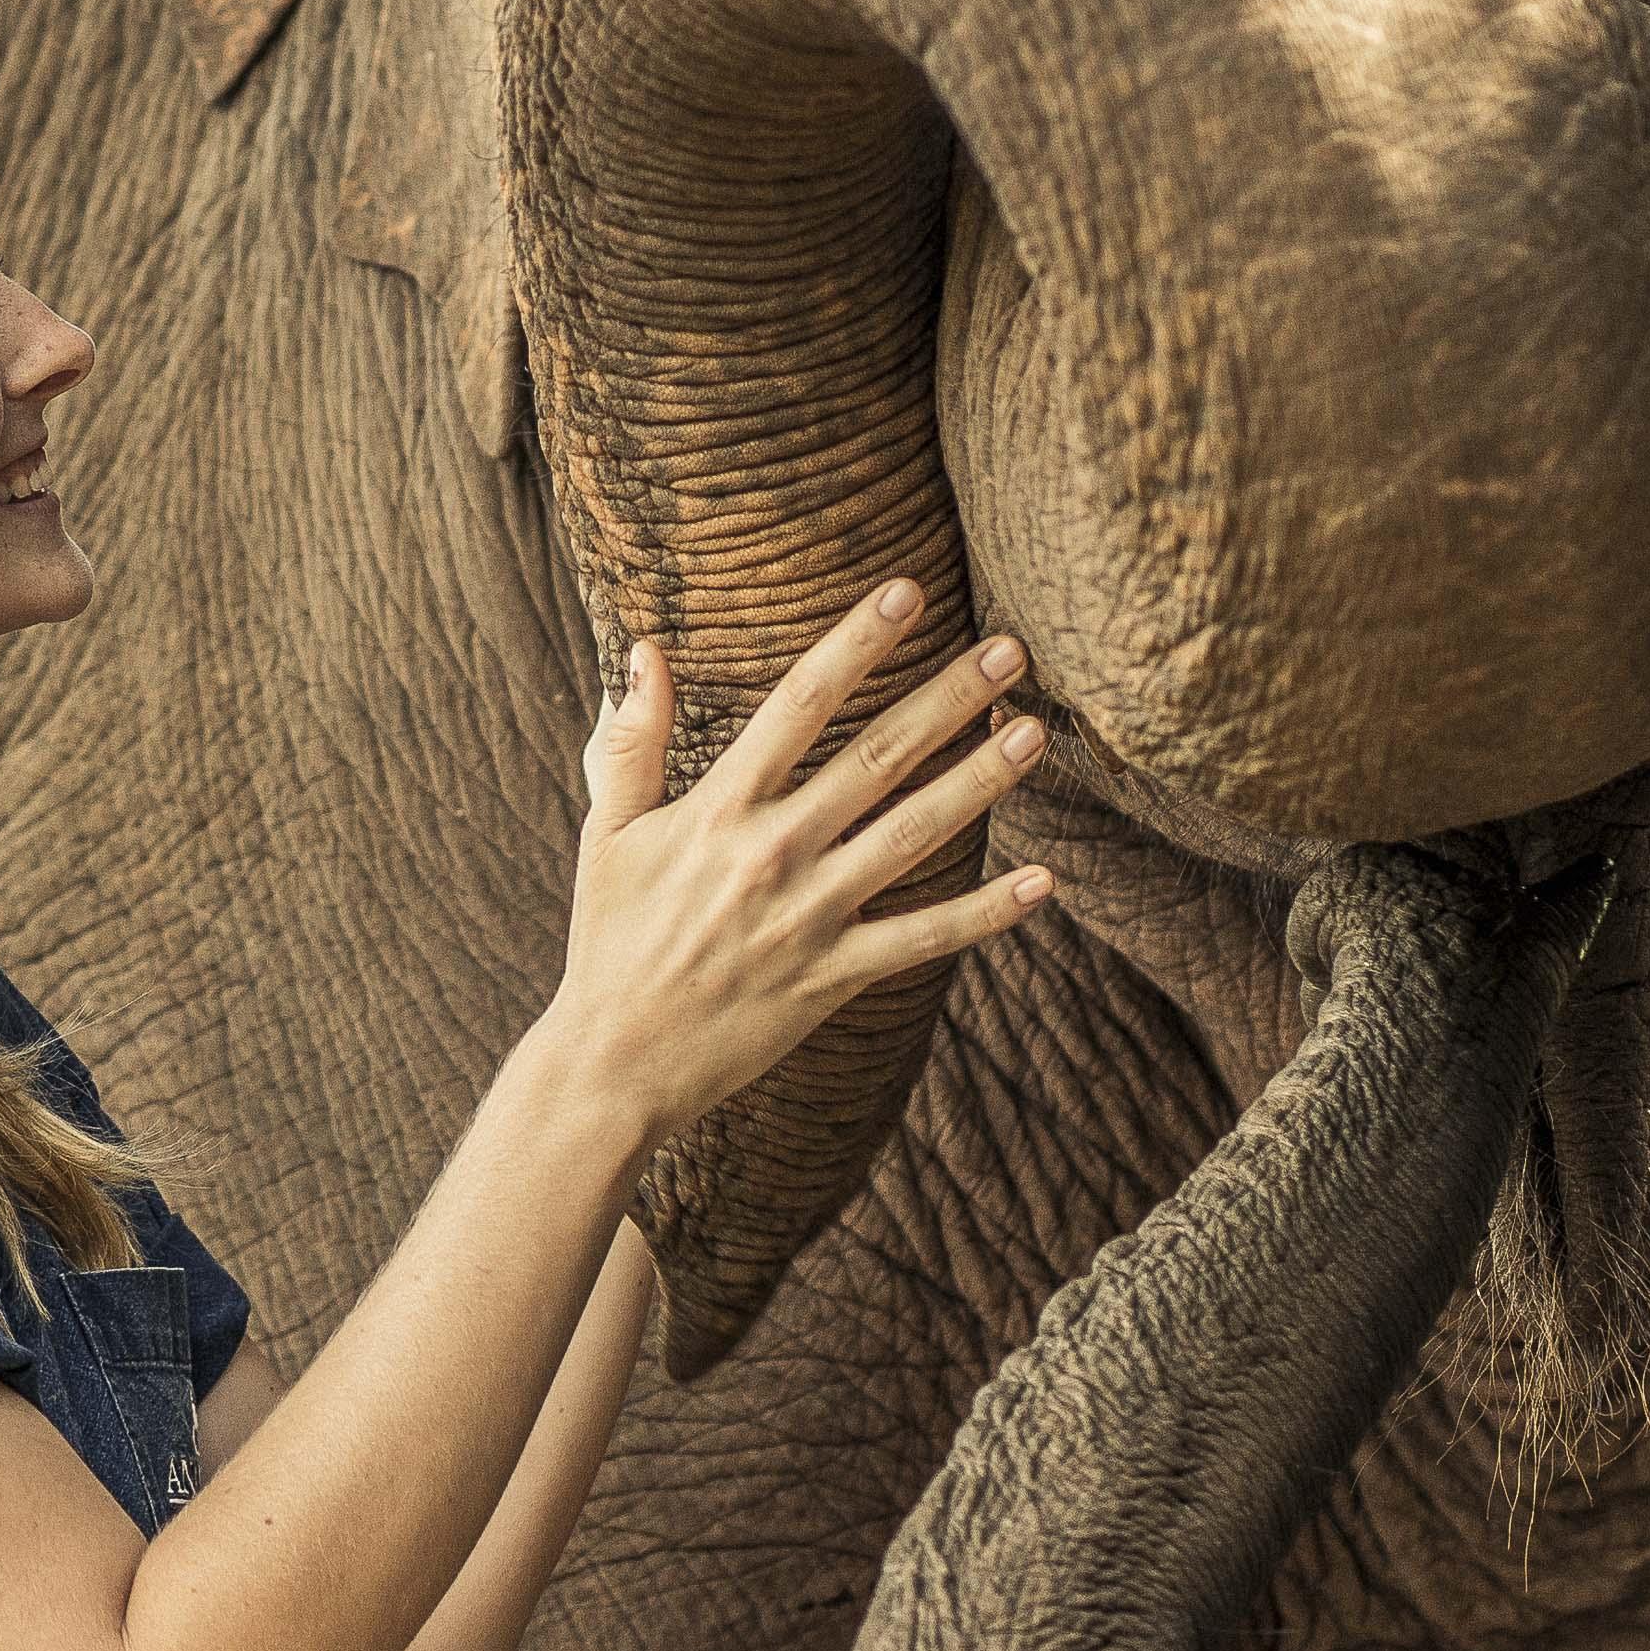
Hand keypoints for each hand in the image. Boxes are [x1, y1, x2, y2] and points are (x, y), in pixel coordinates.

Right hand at [543, 585, 1055, 1142]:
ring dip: (979, 783)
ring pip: (913, 836)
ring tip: (1035, 736)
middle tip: (1012, 653)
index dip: (855, 642)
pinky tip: (1042, 882)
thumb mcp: (607, 832)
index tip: (907, 590)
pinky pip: (923, 939)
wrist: (615, 1059)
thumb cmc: (610, 937)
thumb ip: (629, 739)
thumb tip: (644, 650)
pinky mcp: (834, 975)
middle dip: (949, 699)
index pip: (798, 704)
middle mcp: (773, 853)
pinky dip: (985, 913)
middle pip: (877, 758)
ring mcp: (809, 916)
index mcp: (719, 808)